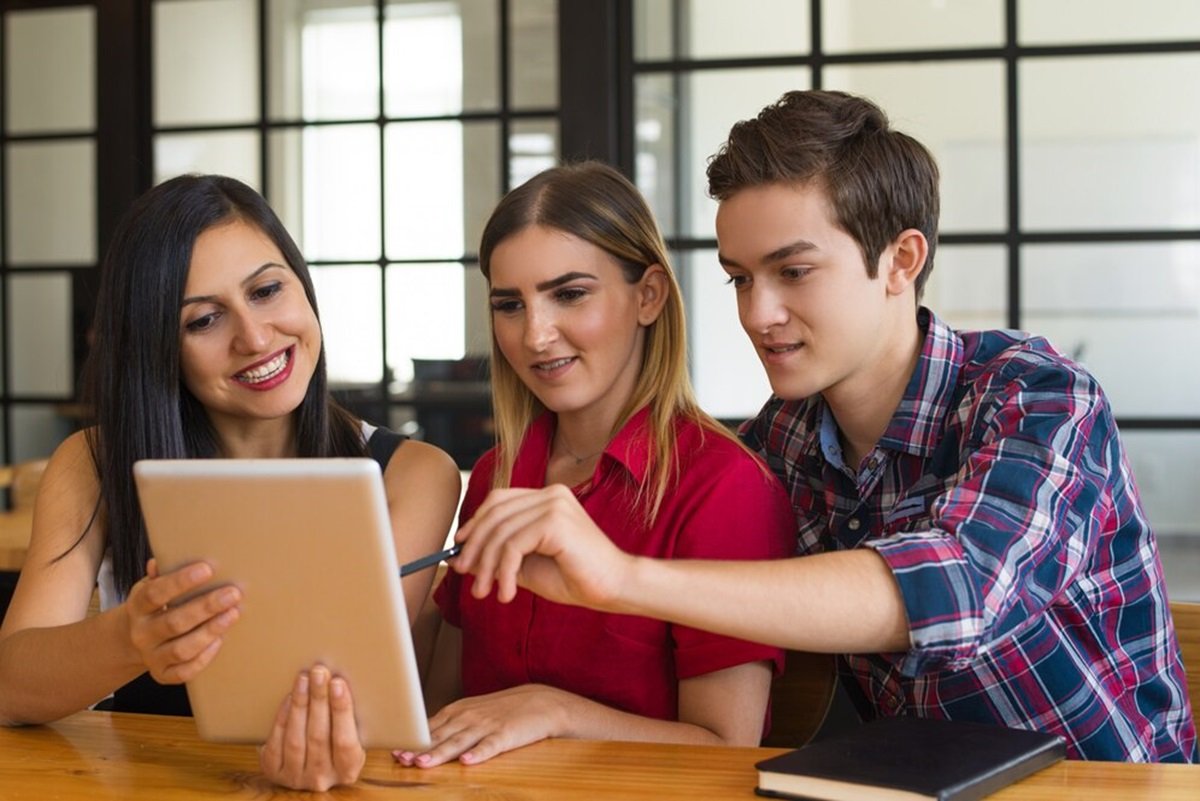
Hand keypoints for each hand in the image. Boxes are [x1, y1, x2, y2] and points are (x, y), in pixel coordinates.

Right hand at [123, 559, 240, 683]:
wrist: (133, 639)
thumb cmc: (154, 605)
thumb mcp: (151, 587)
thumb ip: (159, 575)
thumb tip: (159, 561)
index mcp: (138, 606)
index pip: (155, 593)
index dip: (180, 581)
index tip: (207, 569)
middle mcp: (142, 634)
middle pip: (174, 622)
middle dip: (206, 607)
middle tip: (233, 593)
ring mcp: (151, 656)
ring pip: (181, 649)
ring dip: (210, 631)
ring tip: (233, 614)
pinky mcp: (162, 674)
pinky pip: (184, 672)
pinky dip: (204, 658)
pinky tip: (220, 640)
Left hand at [259, 666, 365, 790]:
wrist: (307, 764)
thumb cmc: (334, 742)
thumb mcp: (351, 736)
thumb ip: (350, 718)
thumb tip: (343, 681)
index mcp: (348, 770)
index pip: (345, 742)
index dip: (342, 711)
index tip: (338, 684)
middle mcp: (322, 778)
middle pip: (319, 737)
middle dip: (319, 700)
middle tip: (319, 672)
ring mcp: (296, 777)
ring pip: (296, 739)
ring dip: (300, 704)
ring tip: (303, 679)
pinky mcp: (274, 772)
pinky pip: (277, 742)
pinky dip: (283, 717)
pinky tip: (290, 697)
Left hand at [394, 684, 569, 766]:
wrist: (541, 702)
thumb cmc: (502, 710)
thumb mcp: (472, 712)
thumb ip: (449, 725)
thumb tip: (421, 740)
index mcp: (458, 711)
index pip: (430, 727)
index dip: (412, 741)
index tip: (394, 750)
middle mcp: (469, 717)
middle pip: (440, 736)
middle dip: (419, 748)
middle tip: (401, 759)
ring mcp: (487, 726)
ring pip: (459, 742)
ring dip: (440, 753)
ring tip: (423, 763)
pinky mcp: (506, 735)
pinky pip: (490, 746)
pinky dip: (478, 754)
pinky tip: (467, 762)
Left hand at [452, 485, 635, 609]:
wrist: (615, 588)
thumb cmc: (577, 578)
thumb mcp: (529, 565)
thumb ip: (501, 556)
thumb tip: (464, 557)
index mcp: (548, 497)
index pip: (499, 501)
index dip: (475, 523)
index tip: (460, 550)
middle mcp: (551, 494)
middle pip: (494, 514)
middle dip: (474, 548)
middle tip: (465, 576)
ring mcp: (554, 505)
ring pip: (501, 532)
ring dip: (487, 566)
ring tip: (485, 592)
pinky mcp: (555, 522)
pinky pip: (513, 546)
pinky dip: (503, 572)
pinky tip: (506, 593)